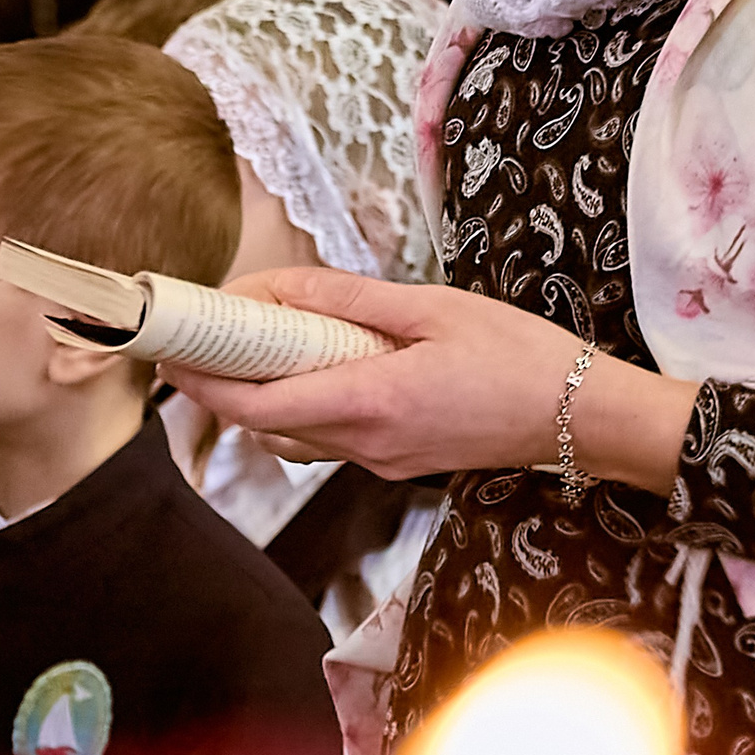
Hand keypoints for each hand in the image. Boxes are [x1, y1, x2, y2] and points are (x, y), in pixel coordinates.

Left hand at [159, 267, 699, 492]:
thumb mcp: (433, 308)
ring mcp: (382, 462)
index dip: (201, 380)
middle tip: (206, 334)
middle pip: (264, 422)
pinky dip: (305, 404)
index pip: (255, 401)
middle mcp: (365, 445)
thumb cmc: (520, 357)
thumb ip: (350, 302)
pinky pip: (331, 438)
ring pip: (295, 434)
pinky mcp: (400, 463)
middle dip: (223, 383)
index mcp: (368, 402)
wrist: (584, 419)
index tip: (169, 350)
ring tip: (258, 343)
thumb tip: (281, 291)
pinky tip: (321, 366)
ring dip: (264, 395)